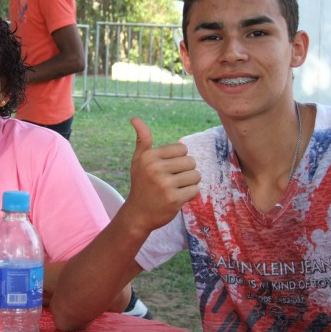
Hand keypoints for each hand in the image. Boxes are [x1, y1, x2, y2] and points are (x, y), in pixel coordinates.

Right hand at [121, 117, 199, 234]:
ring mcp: (165, 184)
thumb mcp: (138, 160)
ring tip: (176, 188)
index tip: (168, 168)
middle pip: (191, 161)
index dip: (179, 158)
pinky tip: (178, 197)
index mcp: (149, 156)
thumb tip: (134, 118)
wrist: (138, 214)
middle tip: (174, 180)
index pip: (182, 148)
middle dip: (187, 171)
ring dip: (190, 183)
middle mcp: (155, 169)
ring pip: (195, 176)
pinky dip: (190, 194)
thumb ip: (142, 139)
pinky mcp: (174, 199)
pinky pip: (195, 190)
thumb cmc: (141, 183)